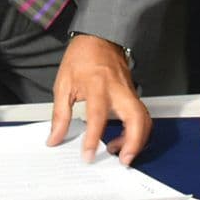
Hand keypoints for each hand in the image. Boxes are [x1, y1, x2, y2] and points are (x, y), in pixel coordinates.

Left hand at [48, 33, 149, 162]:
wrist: (99, 38)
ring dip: (137, 140)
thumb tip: (54, 138)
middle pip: (136, 118)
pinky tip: (122, 139)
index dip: (94, 138)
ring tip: (120, 153)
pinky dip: (137, 132)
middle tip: (123, 160)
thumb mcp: (63, 84)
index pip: (98, 116)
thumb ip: (60, 114)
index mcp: (97, 85)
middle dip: (133, 143)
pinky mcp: (134, 95)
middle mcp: (118, 90)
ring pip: (144, 119)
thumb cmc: (81, 58)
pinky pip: (141, 116)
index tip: (88, 155)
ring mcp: (129, 92)